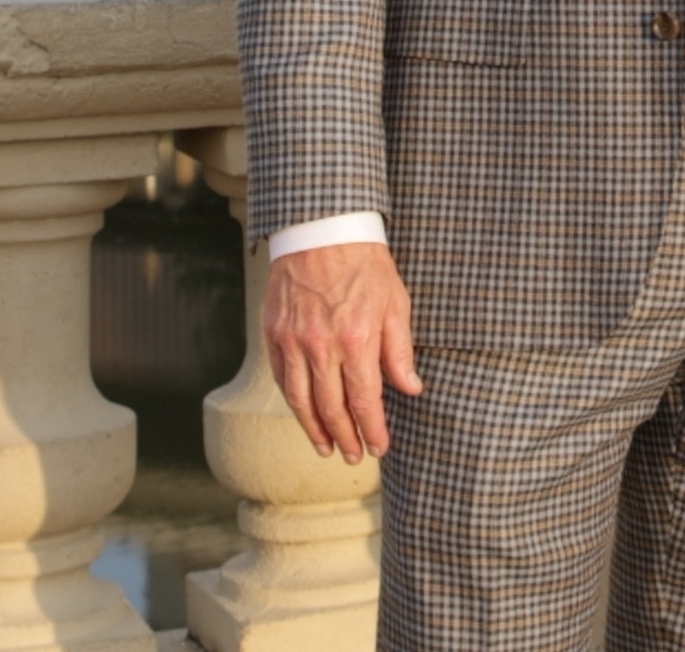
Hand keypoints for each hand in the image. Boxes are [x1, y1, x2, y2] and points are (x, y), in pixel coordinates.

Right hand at [263, 242, 423, 459]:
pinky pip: (281, 377)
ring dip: (314, 430)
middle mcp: (320, 346)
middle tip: (355, 456)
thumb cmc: (365, 264)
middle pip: (330, 408)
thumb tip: (410, 388)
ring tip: (327, 448)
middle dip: (345, 438)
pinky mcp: (273, 332)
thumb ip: (400, 350)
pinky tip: (304, 413)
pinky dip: (293, 401)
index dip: (372, 429)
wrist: (321, 228)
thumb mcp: (396, 303)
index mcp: (356, 339)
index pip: (364, 400)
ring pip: (299, 400)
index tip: (380, 447)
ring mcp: (292, 340)